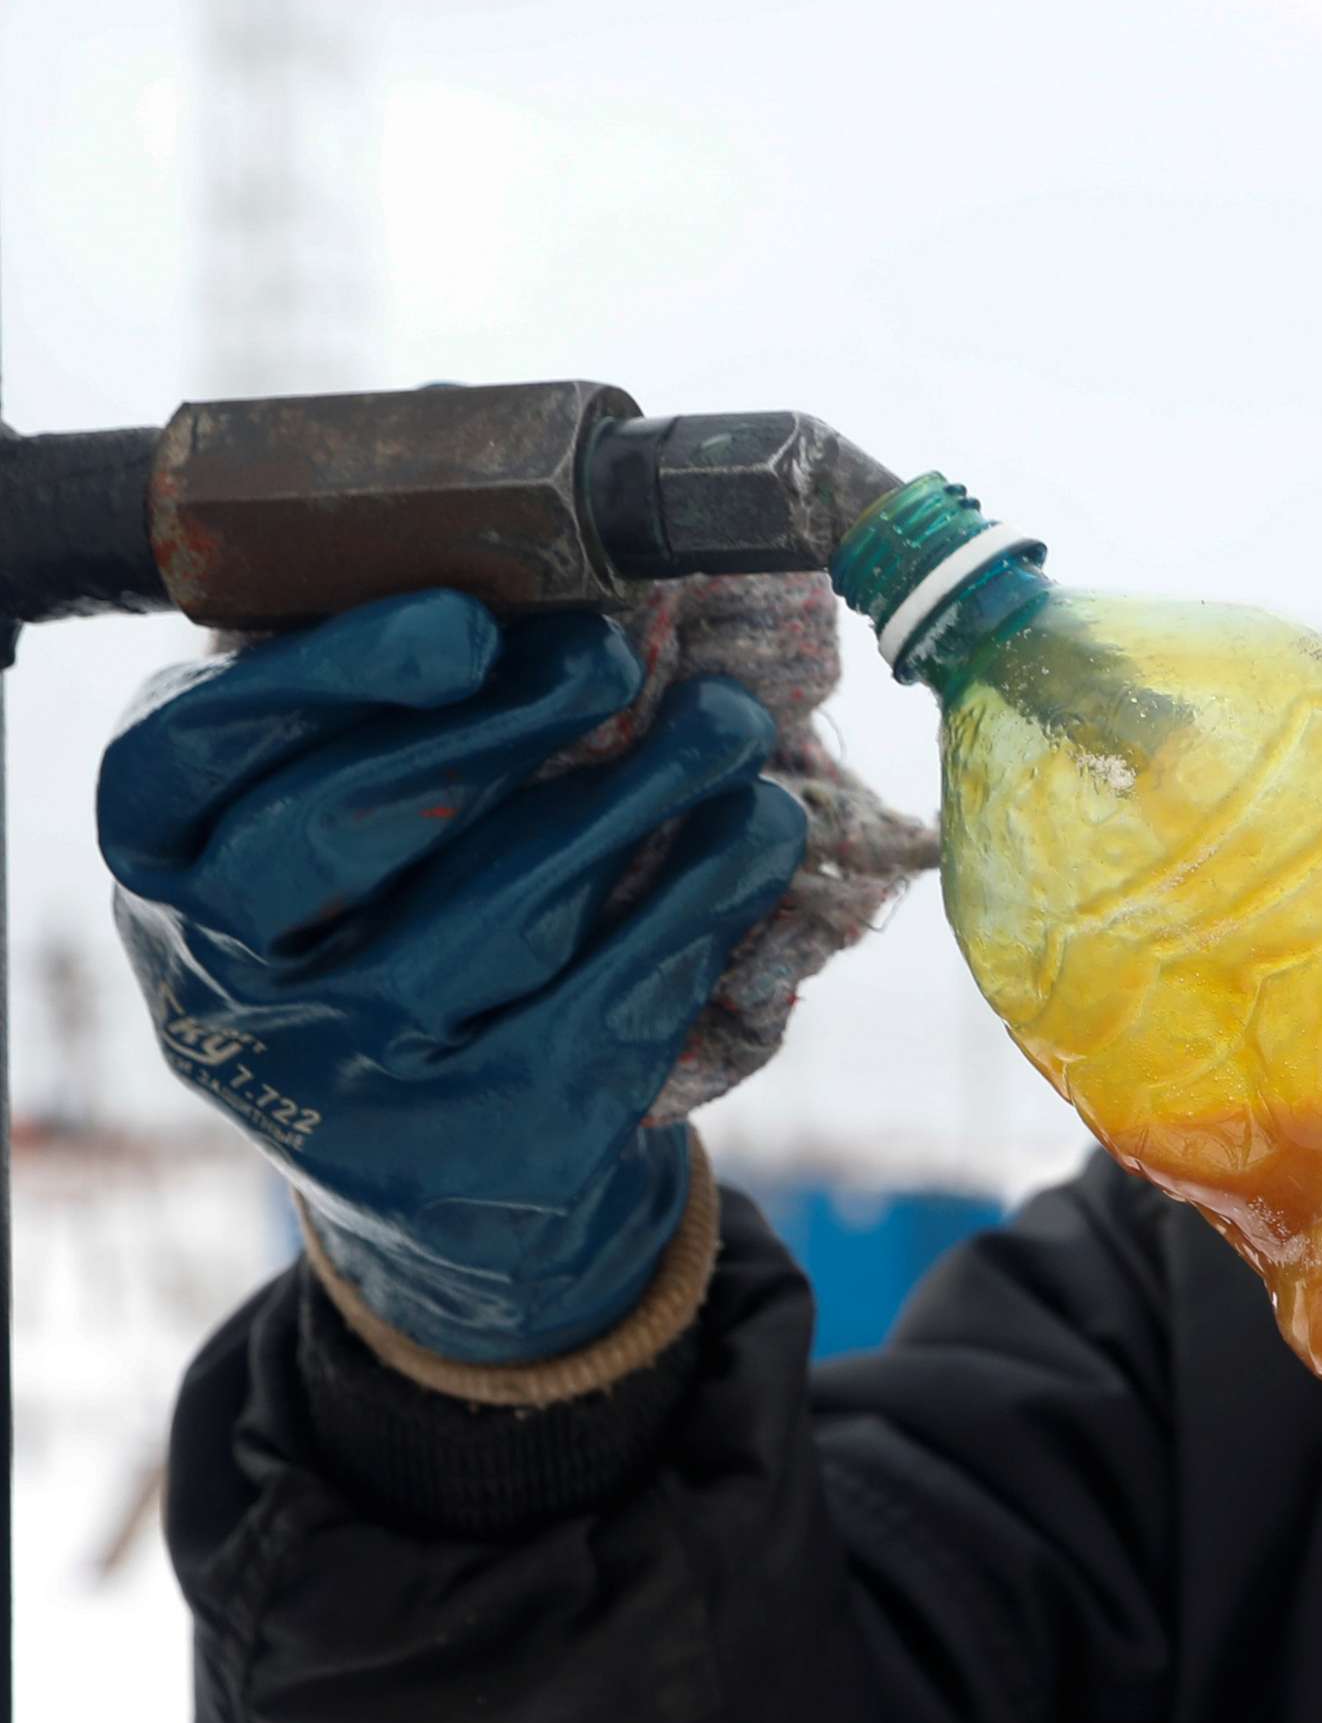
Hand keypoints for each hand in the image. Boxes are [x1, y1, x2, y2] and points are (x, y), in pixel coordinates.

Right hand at [98, 589, 804, 1363]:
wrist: (438, 1154)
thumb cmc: (389, 918)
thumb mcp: (327, 808)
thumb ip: (371, 704)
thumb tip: (527, 568)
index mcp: (163, 869)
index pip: (189, 755)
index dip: (323, 679)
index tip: (463, 623)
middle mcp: (227, 990)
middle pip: (332, 836)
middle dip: (490, 729)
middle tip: (612, 652)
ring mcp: (353, 1086)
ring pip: (494, 921)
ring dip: (632, 799)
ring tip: (727, 722)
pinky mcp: (491, 1145)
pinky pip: (607, 1005)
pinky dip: (699, 901)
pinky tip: (758, 827)